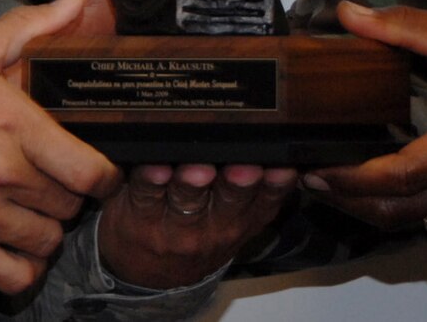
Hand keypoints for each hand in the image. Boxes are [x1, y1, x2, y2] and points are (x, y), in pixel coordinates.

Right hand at [0, 0, 121, 292]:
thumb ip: (30, 30)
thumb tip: (76, 2)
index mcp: (14, 124)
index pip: (89, 171)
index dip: (104, 177)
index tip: (99, 173)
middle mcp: (2, 174)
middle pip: (69, 205)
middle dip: (65, 195)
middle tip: (49, 182)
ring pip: (46, 241)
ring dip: (43, 229)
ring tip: (28, 210)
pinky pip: (16, 277)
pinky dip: (22, 268)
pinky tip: (12, 246)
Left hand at [98, 163, 298, 289]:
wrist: (151, 273)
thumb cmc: (198, 232)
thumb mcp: (237, 224)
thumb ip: (259, 195)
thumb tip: (286, 152)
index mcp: (243, 220)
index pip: (267, 201)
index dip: (276, 185)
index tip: (284, 167)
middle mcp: (214, 225)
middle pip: (229, 199)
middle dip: (237, 182)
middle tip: (244, 167)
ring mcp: (176, 225)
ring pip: (187, 198)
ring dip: (192, 184)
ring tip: (198, 170)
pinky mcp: (140, 216)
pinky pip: (145, 195)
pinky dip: (149, 181)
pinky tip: (154, 168)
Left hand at [302, 2, 426, 230]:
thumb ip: (409, 27)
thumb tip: (350, 15)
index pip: (404, 174)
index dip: (354, 177)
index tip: (316, 166)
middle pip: (403, 210)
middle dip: (351, 201)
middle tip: (311, 178)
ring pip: (418, 219)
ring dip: (372, 208)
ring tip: (336, 182)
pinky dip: (400, 206)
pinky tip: (379, 183)